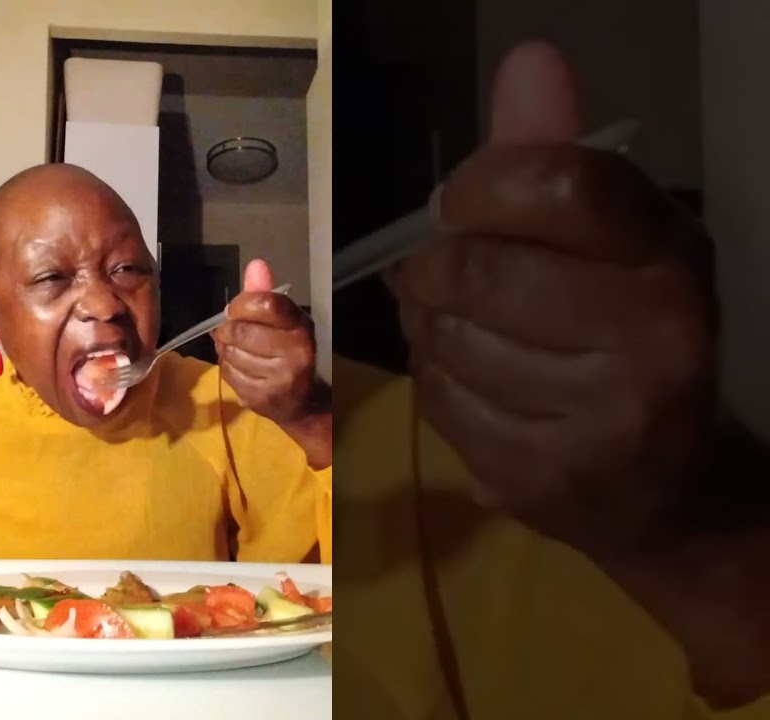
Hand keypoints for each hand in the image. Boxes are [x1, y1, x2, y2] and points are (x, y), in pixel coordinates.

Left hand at [212, 260, 321, 426]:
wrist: (301, 401)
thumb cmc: (287, 351)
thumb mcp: (281, 320)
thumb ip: (263, 293)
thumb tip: (255, 264)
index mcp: (301, 326)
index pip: (267, 304)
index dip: (242, 304)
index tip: (236, 309)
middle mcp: (296, 351)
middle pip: (241, 330)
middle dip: (227, 330)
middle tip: (230, 332)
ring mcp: (280, 377)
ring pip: (231, 353)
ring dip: (226, 349)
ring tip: (237, 350)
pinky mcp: (262, 397)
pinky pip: (228, 373)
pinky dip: (227, 367)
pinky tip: (239, 367)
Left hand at [387, 42, 718, 555]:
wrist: (664, 485)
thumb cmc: (624, 336)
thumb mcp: (609, 237)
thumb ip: (555, 154)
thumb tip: (528, 62)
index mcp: (670, 255)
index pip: (556, 184)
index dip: (482, 184)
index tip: (466, 203)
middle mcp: (655, 335)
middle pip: (478, 268)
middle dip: (438, 267)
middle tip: (448, 273)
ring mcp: (602, 417)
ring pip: (446, 338)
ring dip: (431, 326)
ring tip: (467, 329)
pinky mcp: (546, 476)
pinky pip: (439, 402)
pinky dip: (436, 382)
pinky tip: (474, 382)